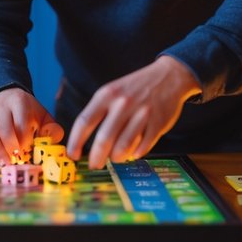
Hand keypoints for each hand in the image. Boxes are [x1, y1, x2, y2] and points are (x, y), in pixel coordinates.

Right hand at [0, 87, 63, 164]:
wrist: (7, 97)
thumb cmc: (28, 111)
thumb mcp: (42, 115)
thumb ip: (52, 128)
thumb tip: (53, 140)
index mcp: (19, 102)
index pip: (21, 124)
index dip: (25, 141)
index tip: (28, 150)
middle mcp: (2, 105)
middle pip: (4, 131)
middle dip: (11, 148)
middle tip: (17, 159)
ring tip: (7, 162)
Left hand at [65, 56, 200, 168]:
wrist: (169, 76)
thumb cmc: (135, 88)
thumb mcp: (113, 91)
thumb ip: (100, 113)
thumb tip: (84, 142)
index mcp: (107, 95)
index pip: (85, 121)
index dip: (76, 141)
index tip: (73, 154)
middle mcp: (123, 103)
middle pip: (104, 138)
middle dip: (96, 157)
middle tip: (94, 165)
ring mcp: (141, 113)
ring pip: (123, 147)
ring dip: (117, 157)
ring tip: (115, 158)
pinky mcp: (158, 124)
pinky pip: (142, 147)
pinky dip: (135, 153)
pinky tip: (133, 152)